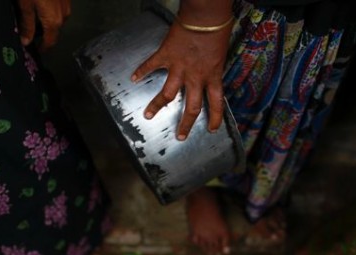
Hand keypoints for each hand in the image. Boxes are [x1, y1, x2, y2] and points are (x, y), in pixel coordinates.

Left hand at [17, 0, 71, 50]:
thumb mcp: (26, 5)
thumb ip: (27, 25)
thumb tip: (26, 41)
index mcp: (53, 21)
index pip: (49, 43)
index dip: (43, 48)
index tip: (38, 50)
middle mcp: (63, 15)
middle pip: (53, 31)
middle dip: (43, 34)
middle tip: (31, 34)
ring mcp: (67, 6)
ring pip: (57, 20)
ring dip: (47, 22)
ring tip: (35, 18)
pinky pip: (59, 11)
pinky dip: (51, 12)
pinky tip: (42, 6)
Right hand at [131, 19, 231, 139]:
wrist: (205, 17)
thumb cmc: (217, 31)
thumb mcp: (221, 54)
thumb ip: (213, 67)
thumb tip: (208, 72)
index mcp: (212, 76)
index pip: (216, 103)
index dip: (215, 118)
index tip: (212, 130)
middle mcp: (196, 77)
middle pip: (191, 107)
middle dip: (185, 124)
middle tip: (180, 137)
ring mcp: (179, 68)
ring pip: (167, 94)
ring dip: (157, 106)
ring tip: (147, 115)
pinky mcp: (166, 55)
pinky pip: (152, 65)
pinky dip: (142, 71)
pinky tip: (134, 78)